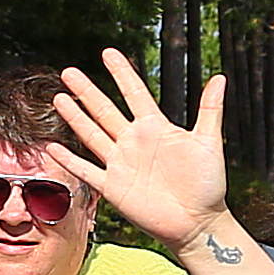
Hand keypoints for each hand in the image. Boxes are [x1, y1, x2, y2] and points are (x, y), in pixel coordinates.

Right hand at [47, 50, 232, 247]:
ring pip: (92, 135)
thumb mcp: (209, 143)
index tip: (108, 52)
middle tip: (69, 72)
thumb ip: (210, 110)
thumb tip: (220, 78)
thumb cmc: (208, 184)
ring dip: (75, 117)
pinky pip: (86, 170)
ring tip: (59, 97)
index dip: (122, 73)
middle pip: (105, 110)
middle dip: (87, 91)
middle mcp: (134, 142)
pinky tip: (53, 147)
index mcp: (155, 128)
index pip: (134, 93)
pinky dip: (69, 160)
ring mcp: (121, 164)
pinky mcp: (113, 187)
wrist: (198, 222)